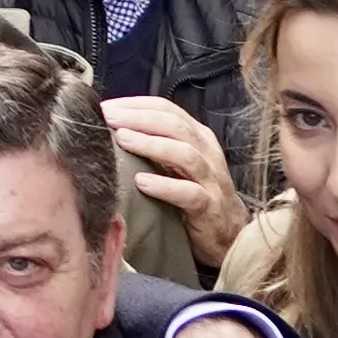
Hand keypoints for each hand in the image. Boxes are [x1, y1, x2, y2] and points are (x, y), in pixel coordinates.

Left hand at [100, 94, 243, 260]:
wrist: (231, 233)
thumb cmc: (197, 192)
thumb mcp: (178, 162)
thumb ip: (155, 143)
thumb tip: (114, 127)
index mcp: (198, 137)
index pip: (167, 109)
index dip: (136, 104)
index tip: (106, 106)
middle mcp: (206, 153)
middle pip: (175, 125)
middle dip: (140, 118)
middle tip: (110, 118)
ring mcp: (210, 180)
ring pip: (184, 154)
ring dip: (151, 145)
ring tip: (123, 140)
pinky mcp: (209, 207)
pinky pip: (189, 193)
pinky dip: (165, 186)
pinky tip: (141, 182)